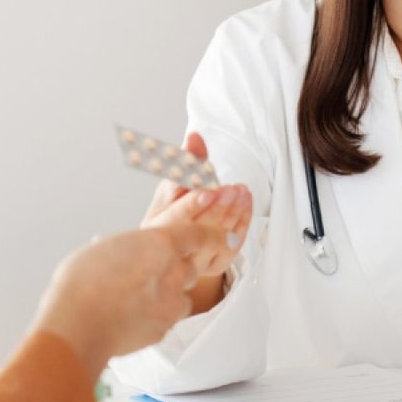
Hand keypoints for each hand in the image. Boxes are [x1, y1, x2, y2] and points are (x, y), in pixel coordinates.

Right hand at [32, 222, 224, 377]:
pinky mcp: (164, 328)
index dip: (214, 234)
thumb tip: (134, 253)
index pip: (200, 235)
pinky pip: (168, 318)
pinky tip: (131, 315)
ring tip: (135, 297)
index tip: (224, 236)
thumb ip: (133, 248)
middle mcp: (173, 272)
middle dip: (175, 269)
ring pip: (181, 295)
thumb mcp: (107, 247)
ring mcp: (172, 303)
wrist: (78, 326)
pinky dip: (156, 316)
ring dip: (167, 294)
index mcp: (160, 243)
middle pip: (189, 266)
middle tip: (147, 272)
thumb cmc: (82, 284)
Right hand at [139, 131, 251, 279]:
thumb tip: (195, 135)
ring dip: (231, 213)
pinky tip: (246, 205)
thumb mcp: (177, 183)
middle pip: (194, 229)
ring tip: (241, 192)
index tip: (207, 191)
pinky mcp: (213, 265)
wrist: (181, 247)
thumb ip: (188, 160)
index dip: (190, 203)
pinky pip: (231, 247)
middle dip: (215, 207)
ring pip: (215, 239)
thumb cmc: (175, 209)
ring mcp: (192, 260)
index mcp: (155, 225)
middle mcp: (171, 247)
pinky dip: (241, 223)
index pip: (171, 215)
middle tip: (231, 189)